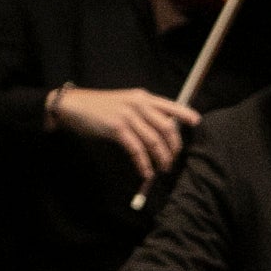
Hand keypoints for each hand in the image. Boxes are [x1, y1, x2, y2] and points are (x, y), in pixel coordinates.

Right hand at [51, 85, 198, 182]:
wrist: (74, 106)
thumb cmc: (101, 107)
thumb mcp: (125, 103)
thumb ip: (143, 112)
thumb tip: (163, 130)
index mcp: (142, 97)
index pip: (170, 105)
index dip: (185, 114)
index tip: (197, 123)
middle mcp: (138, 104)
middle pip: (166, 127)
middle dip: (173, 147)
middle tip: (173, 160)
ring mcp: (128, 116)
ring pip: (154, 141)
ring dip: (161, 158)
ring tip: (162, 169)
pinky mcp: (117, 128)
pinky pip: (137, 150)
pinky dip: (144, 164)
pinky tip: (146, 173)